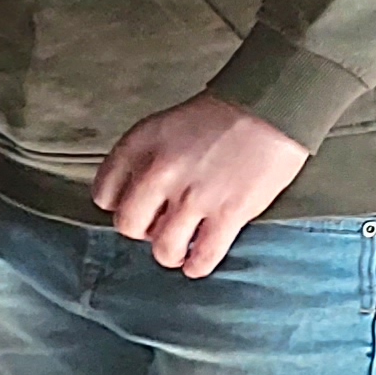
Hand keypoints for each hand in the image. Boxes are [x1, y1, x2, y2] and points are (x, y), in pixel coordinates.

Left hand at [93, 94, 311, 277]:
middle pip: (128, 226)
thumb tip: (137, 195)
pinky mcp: (228, 213)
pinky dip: (197, 266)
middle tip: (157, 228)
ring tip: (179, 249)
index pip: (105, 194)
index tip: (134, 207)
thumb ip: (144, 157)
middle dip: (142, 231)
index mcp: (140, 146)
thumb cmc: (222, 114)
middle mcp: (160, 173)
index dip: (119, 205)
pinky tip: (196, 265)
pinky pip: (203, 255)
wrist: (271, 108)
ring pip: (164, 248)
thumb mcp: (165, 125)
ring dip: (170, 253)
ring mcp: (193, 197)